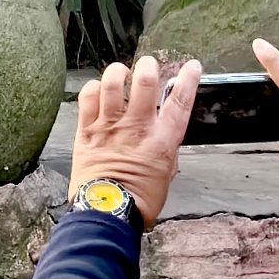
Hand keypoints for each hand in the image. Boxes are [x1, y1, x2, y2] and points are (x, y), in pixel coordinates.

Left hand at [68, 56, 198, 229]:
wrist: (108, 213)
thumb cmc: (139, 200)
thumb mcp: (165, 173)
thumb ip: (165, 149)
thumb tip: (163, 136)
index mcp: (162, 140)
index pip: (180, 102)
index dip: (188, 80)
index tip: (191, 66)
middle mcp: (137, 128)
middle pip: (145, 82)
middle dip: (148, 67)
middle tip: (148, 65)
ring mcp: (110, 126)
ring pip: (112, 83)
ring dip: (118, 72)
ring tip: (120, 73)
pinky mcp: (87, 131)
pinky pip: (87, 97)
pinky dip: (93, 88)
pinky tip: (97, 90)